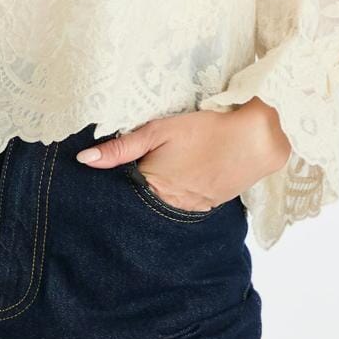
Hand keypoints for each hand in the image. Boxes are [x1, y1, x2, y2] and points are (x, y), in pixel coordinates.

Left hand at [75, 101, 292, 211]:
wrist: (255, 140)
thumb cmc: (205, 129)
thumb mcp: (159, 130)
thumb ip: (121, 147)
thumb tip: (83, 160)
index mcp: (154, 187)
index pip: (123, 194)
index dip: (114, 183)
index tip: (106, 176)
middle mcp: (171, 205)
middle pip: (143, 202)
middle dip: (136, 189)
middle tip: (137, 167)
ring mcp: (192, 209)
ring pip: (164, 204)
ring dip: (159, 191)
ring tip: (163, 169)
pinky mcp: (209, 205)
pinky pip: (185, 204)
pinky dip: (179, 193)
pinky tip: (182, 174)